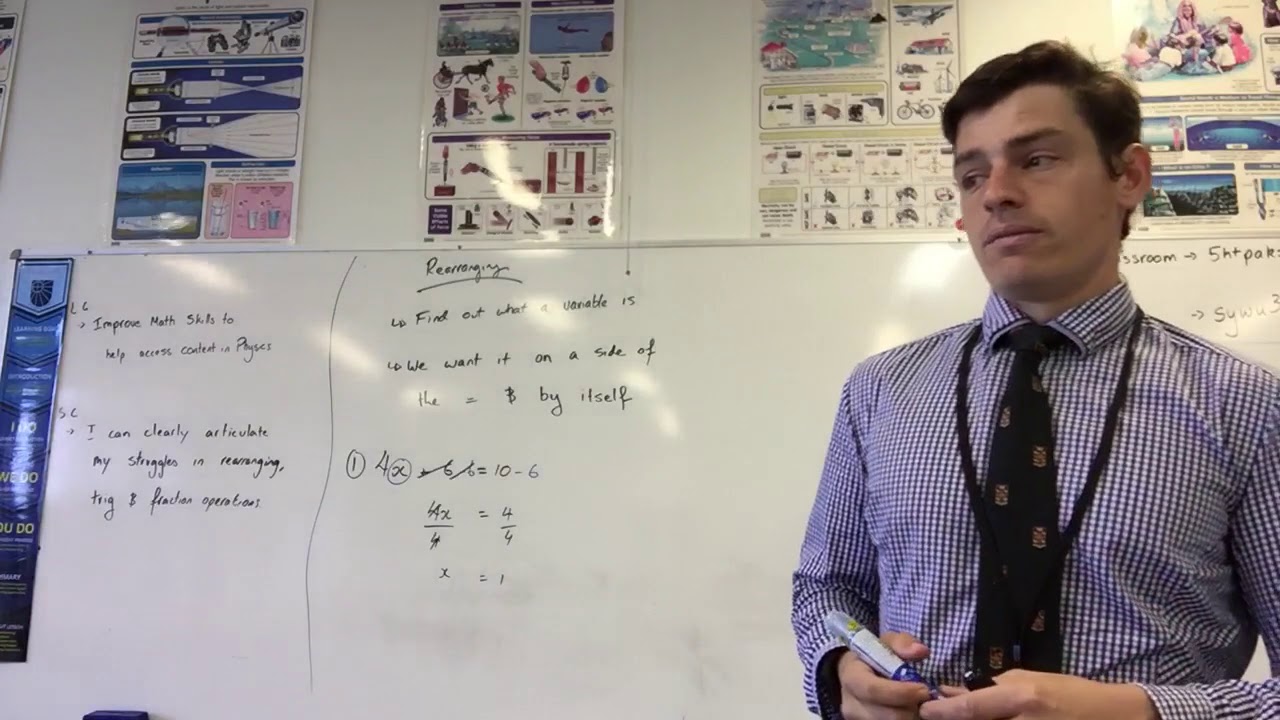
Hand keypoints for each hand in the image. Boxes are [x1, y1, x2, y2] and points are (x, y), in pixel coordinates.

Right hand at [837, 632, 933, 719]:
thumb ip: (902, 643)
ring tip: (917, 703)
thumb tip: (921, 651)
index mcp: (851, 677)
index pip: (874, 690)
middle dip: (912, 708)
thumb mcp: (885, 643)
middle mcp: (850, 705)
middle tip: (926, 698)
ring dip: (911, 716)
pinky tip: (910, 710)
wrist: (854, 675)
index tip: (923, 689)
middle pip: (888, 716)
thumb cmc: (873, 657)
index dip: (902, 693)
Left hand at [917, 669, 1156, 719]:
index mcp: (1022, 699)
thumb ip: (993, 689)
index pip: (970, 709)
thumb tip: (956, 694)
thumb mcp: (1030, 680)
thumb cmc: (1071, 692)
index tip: (924, 711)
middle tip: (937, 715)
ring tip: (959, 716)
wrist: (1112, 717)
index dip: (942, 712)